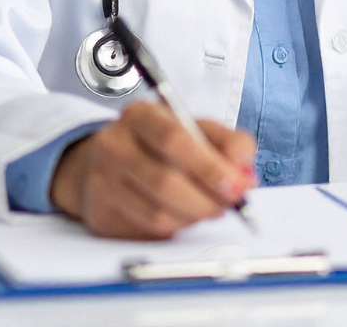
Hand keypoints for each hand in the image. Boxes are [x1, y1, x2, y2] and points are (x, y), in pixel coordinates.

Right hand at [50, 102, 256, 237]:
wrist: (104, 162)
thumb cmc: (159, 144)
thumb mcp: (195, 129)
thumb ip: (228, 143)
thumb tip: (245, 174)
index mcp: (140, 115)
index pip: (174, 139)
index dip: (209, 166)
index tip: (236, 185)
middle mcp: (114, 145)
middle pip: (165, 181)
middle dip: (207, 198)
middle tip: (230, 204)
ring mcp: (102, 182)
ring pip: (158, 213)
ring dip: (194, 216)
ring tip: (211, 208)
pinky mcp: (101, 215)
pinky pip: (148, 230)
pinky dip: (176, 227)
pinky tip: (185, 215)